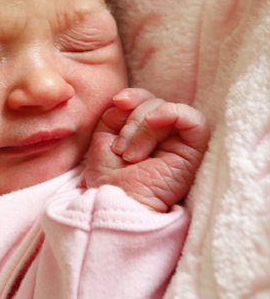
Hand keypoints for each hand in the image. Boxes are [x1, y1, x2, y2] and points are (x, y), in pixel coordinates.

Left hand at [84, 88, 209, 211]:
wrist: (115, 202)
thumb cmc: (108, 177)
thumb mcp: (103, 138)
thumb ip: (115, 115)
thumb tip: (126, 101)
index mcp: (145, 132)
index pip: (146, 100)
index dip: (133, 96)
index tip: (117, 102)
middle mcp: (165, 137)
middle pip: (155, 103)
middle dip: (133, 120)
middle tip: (120, 149)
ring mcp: (180, 144)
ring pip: (170, 111)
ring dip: (144, 127)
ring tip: (131, 155)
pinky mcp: (194, 154)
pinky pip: (196, 121)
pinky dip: (173, 113)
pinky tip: (154, 121)